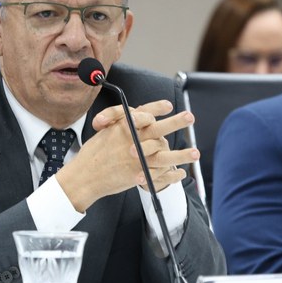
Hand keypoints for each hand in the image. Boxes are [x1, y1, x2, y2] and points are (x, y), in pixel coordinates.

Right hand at [57, 100, 198, 211]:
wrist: (85, 177)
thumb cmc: (93, 154)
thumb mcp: (105, 132)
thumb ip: (122, 122)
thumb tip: (138, 115)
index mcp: (123, 128)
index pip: (143, 113)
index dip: (156, 108)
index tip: (168, 105)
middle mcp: (133, 142)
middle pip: (158, 129)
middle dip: (176, 122)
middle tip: (190, 116)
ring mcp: (137, 160)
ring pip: (164, 156)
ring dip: (182, 155)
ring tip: (196, 153)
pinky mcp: (139, 176)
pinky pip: (160, 176)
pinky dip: (172, 175)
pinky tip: (180, 174)